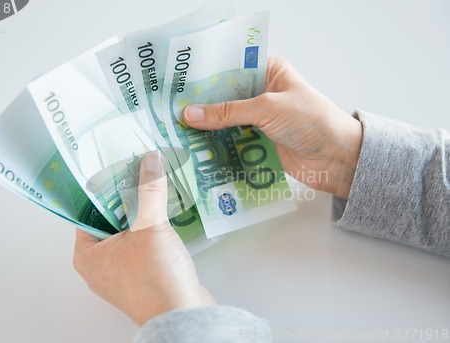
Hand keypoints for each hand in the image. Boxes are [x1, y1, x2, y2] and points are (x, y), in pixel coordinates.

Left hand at [73, 153, 214, 325]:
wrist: (182, 315)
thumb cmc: (155, 277)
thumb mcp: (150, 226)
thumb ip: (149, 190)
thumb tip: (150, 160)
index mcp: (87, 255)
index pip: (87, 212)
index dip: (102, 189)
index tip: (116, 168)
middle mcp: (100, 266)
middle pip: (110, 221)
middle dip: (126, 199)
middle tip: (138, 173)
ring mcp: (121, 274)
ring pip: (129, 234)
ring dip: (142, 214)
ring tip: (153, 189)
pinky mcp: (143, 277)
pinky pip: (143, 246)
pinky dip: (152, 231)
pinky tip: (165, 216)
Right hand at [183, 57, 362, 198]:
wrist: (338, 159)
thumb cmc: (312, 122)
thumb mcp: (268, 108)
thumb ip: (228, 112)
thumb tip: (191, 114)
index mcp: (269, 71)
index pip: (231, 68)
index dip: (206, 77)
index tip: (179, 85)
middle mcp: (263, 92)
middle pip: (226, 96)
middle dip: (203, 105)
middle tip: (173, 110)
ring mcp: (261, 118)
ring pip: (227, 120)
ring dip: (208, 127)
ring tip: (178, 129)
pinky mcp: (260, 141)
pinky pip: (234, 140)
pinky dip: (219, 144)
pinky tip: (198, 147)